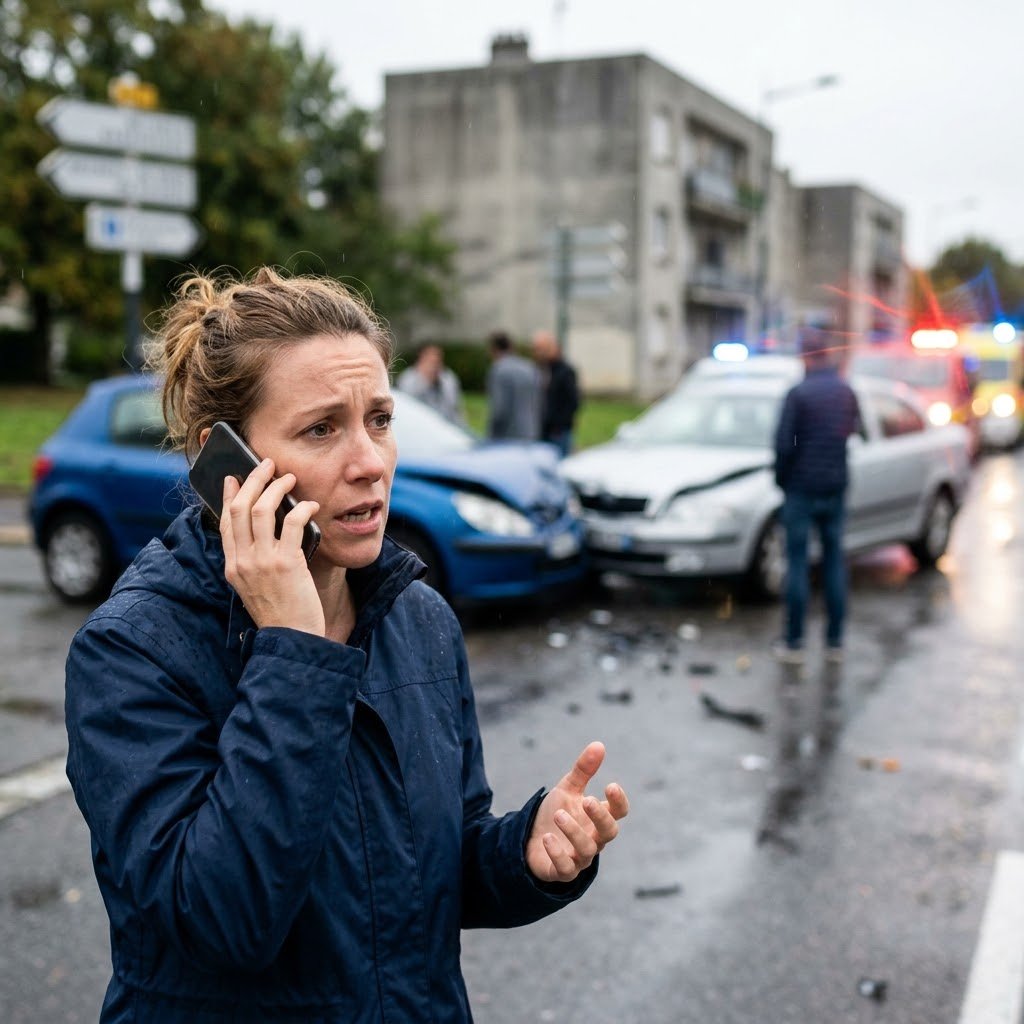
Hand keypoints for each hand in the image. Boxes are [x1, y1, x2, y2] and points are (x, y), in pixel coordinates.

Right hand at [220, 459, 324, 636]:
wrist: (292, 640)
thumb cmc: (281, 613)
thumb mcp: (256, 587)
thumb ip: (254, 560)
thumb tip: (266, 529)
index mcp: (232, 567)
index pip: (225, 522)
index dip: (229, 496)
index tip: (233, 478)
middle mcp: (242, 561)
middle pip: (240, 508)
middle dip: (253, 480)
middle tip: (267, 466)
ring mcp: (263, 562)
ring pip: (262, 509)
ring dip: (277, 488)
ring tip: (289, 478)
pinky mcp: (287, 564)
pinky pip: (293, 523)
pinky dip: (302, 508)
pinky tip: (311, 505)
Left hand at [526, 741, 628, 883]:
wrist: (529, 839)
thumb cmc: (555, 813)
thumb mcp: (568, 789)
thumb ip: (583, 770)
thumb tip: (599, 744)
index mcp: (597, 818)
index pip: (618, 812)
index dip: (618, 801)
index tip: (610, 785)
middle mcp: (593, 838)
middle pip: (609, 832)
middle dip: (600, 817)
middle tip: (586, 800)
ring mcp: (579, 857)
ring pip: (587, 850)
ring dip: (574, 832)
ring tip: (558, 814)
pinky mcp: (562, 872)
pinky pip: (566, 869)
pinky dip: (558, 854)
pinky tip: (548, 838)